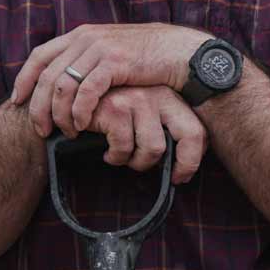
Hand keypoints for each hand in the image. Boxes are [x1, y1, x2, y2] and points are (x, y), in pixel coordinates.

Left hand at [10, 22, 212, 138]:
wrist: (177, 52)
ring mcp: (99, 49)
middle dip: (38, 105)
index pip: (39, 56)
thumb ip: (85, 61)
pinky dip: (79, 112)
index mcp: (79, 35)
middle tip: (40, 129)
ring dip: (59, 114)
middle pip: (46, 75)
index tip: (17, 100)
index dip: (25, 79)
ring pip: (63, 86)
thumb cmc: (144, 59)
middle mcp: (85, 38)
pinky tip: (81, 126)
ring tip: (65, 132)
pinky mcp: (114, 62)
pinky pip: (86, 91)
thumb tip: (64, 80)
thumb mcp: (108, 53)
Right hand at [76, 85, 207, 184]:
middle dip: (181, 162)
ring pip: (154, 148)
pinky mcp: (116, 109)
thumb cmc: (109, 110)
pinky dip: (114, 157)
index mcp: (170, 96)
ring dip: (136, 162)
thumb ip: (160, 128)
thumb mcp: (141, 113)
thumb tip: (180, 163)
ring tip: (122, 156)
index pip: (197, 130)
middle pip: (188, 136)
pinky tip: (106, 152)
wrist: (73, 97)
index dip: (192, 160)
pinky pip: (124, 149)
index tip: (179, 176)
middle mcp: (159, 93)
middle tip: (165, 174)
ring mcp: (138, 99)